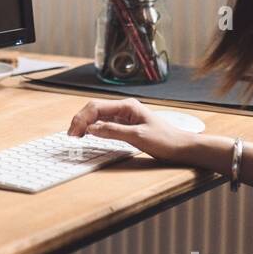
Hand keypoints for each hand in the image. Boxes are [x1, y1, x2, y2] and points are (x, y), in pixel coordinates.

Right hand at [67, 98, 195, 161]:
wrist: (182, 147)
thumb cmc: (166, 140)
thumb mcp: (138, 136)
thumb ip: (113, 131)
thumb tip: (91, 129)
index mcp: (127, 106)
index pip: (96, 107)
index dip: (82, 119)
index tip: (74, 133)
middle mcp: (124, 108)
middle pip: (94, 109)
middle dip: (80, 120)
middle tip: (71, 135)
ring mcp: (124, 116)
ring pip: (97, 116)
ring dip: (85, 124)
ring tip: (75, 135)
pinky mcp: (125, 125)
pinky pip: (104, 124)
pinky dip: (93, 129)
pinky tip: (88, 135)